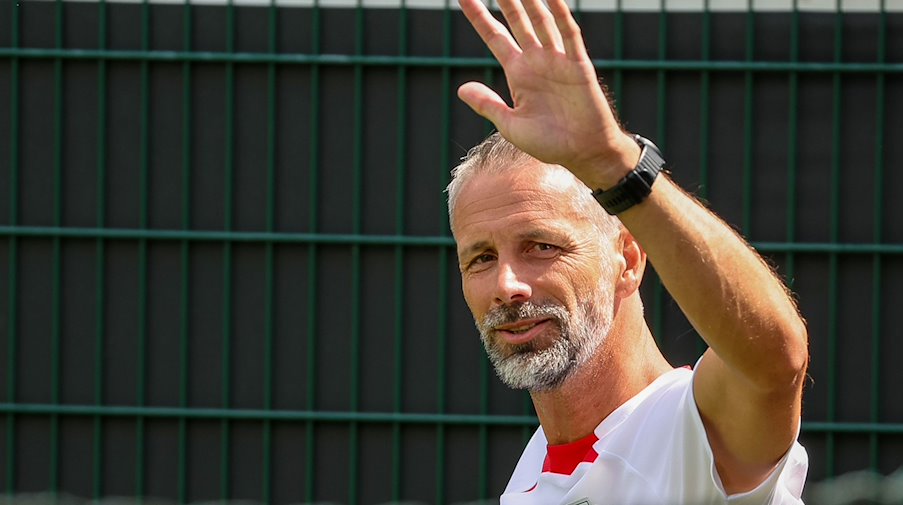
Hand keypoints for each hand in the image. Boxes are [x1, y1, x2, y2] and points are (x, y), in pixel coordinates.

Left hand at [457, 0, 638, 188]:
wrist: (583, 153)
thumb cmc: (549, 143)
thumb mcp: (510, 126)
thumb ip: (487, 104)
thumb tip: (461, 88)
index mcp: (518, 73)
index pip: (494, 37)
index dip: (479, 16)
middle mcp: (536, 61)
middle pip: (517, 20)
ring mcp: (558, 60)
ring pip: (541, 20)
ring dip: (531, 0)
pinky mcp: (578, 65)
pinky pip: (569, 34)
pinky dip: (561, 14)